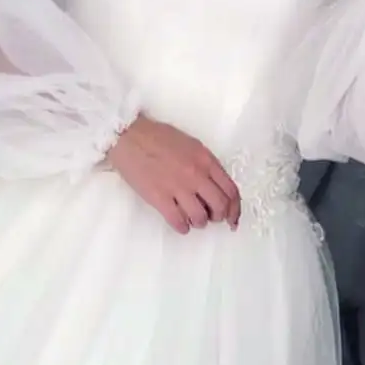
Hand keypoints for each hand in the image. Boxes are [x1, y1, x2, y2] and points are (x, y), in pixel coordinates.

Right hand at [107, 115, 241, 234]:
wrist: (129, 137)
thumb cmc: (158, 138)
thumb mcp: (192, 145)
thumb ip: (206, 165)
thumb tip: (214, 187)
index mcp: (206, 160)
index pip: (231, 190)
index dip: (235, 209)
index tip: (232, 218)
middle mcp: (196, 175)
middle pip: (220, 206)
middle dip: (219, 217)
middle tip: (211, 218)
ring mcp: (178, 187)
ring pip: (200, 218)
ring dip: (199, 223)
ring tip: (192, 219)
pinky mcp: (159, 198)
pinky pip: (178, 221)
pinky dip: (182, 227)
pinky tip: (180, 224)